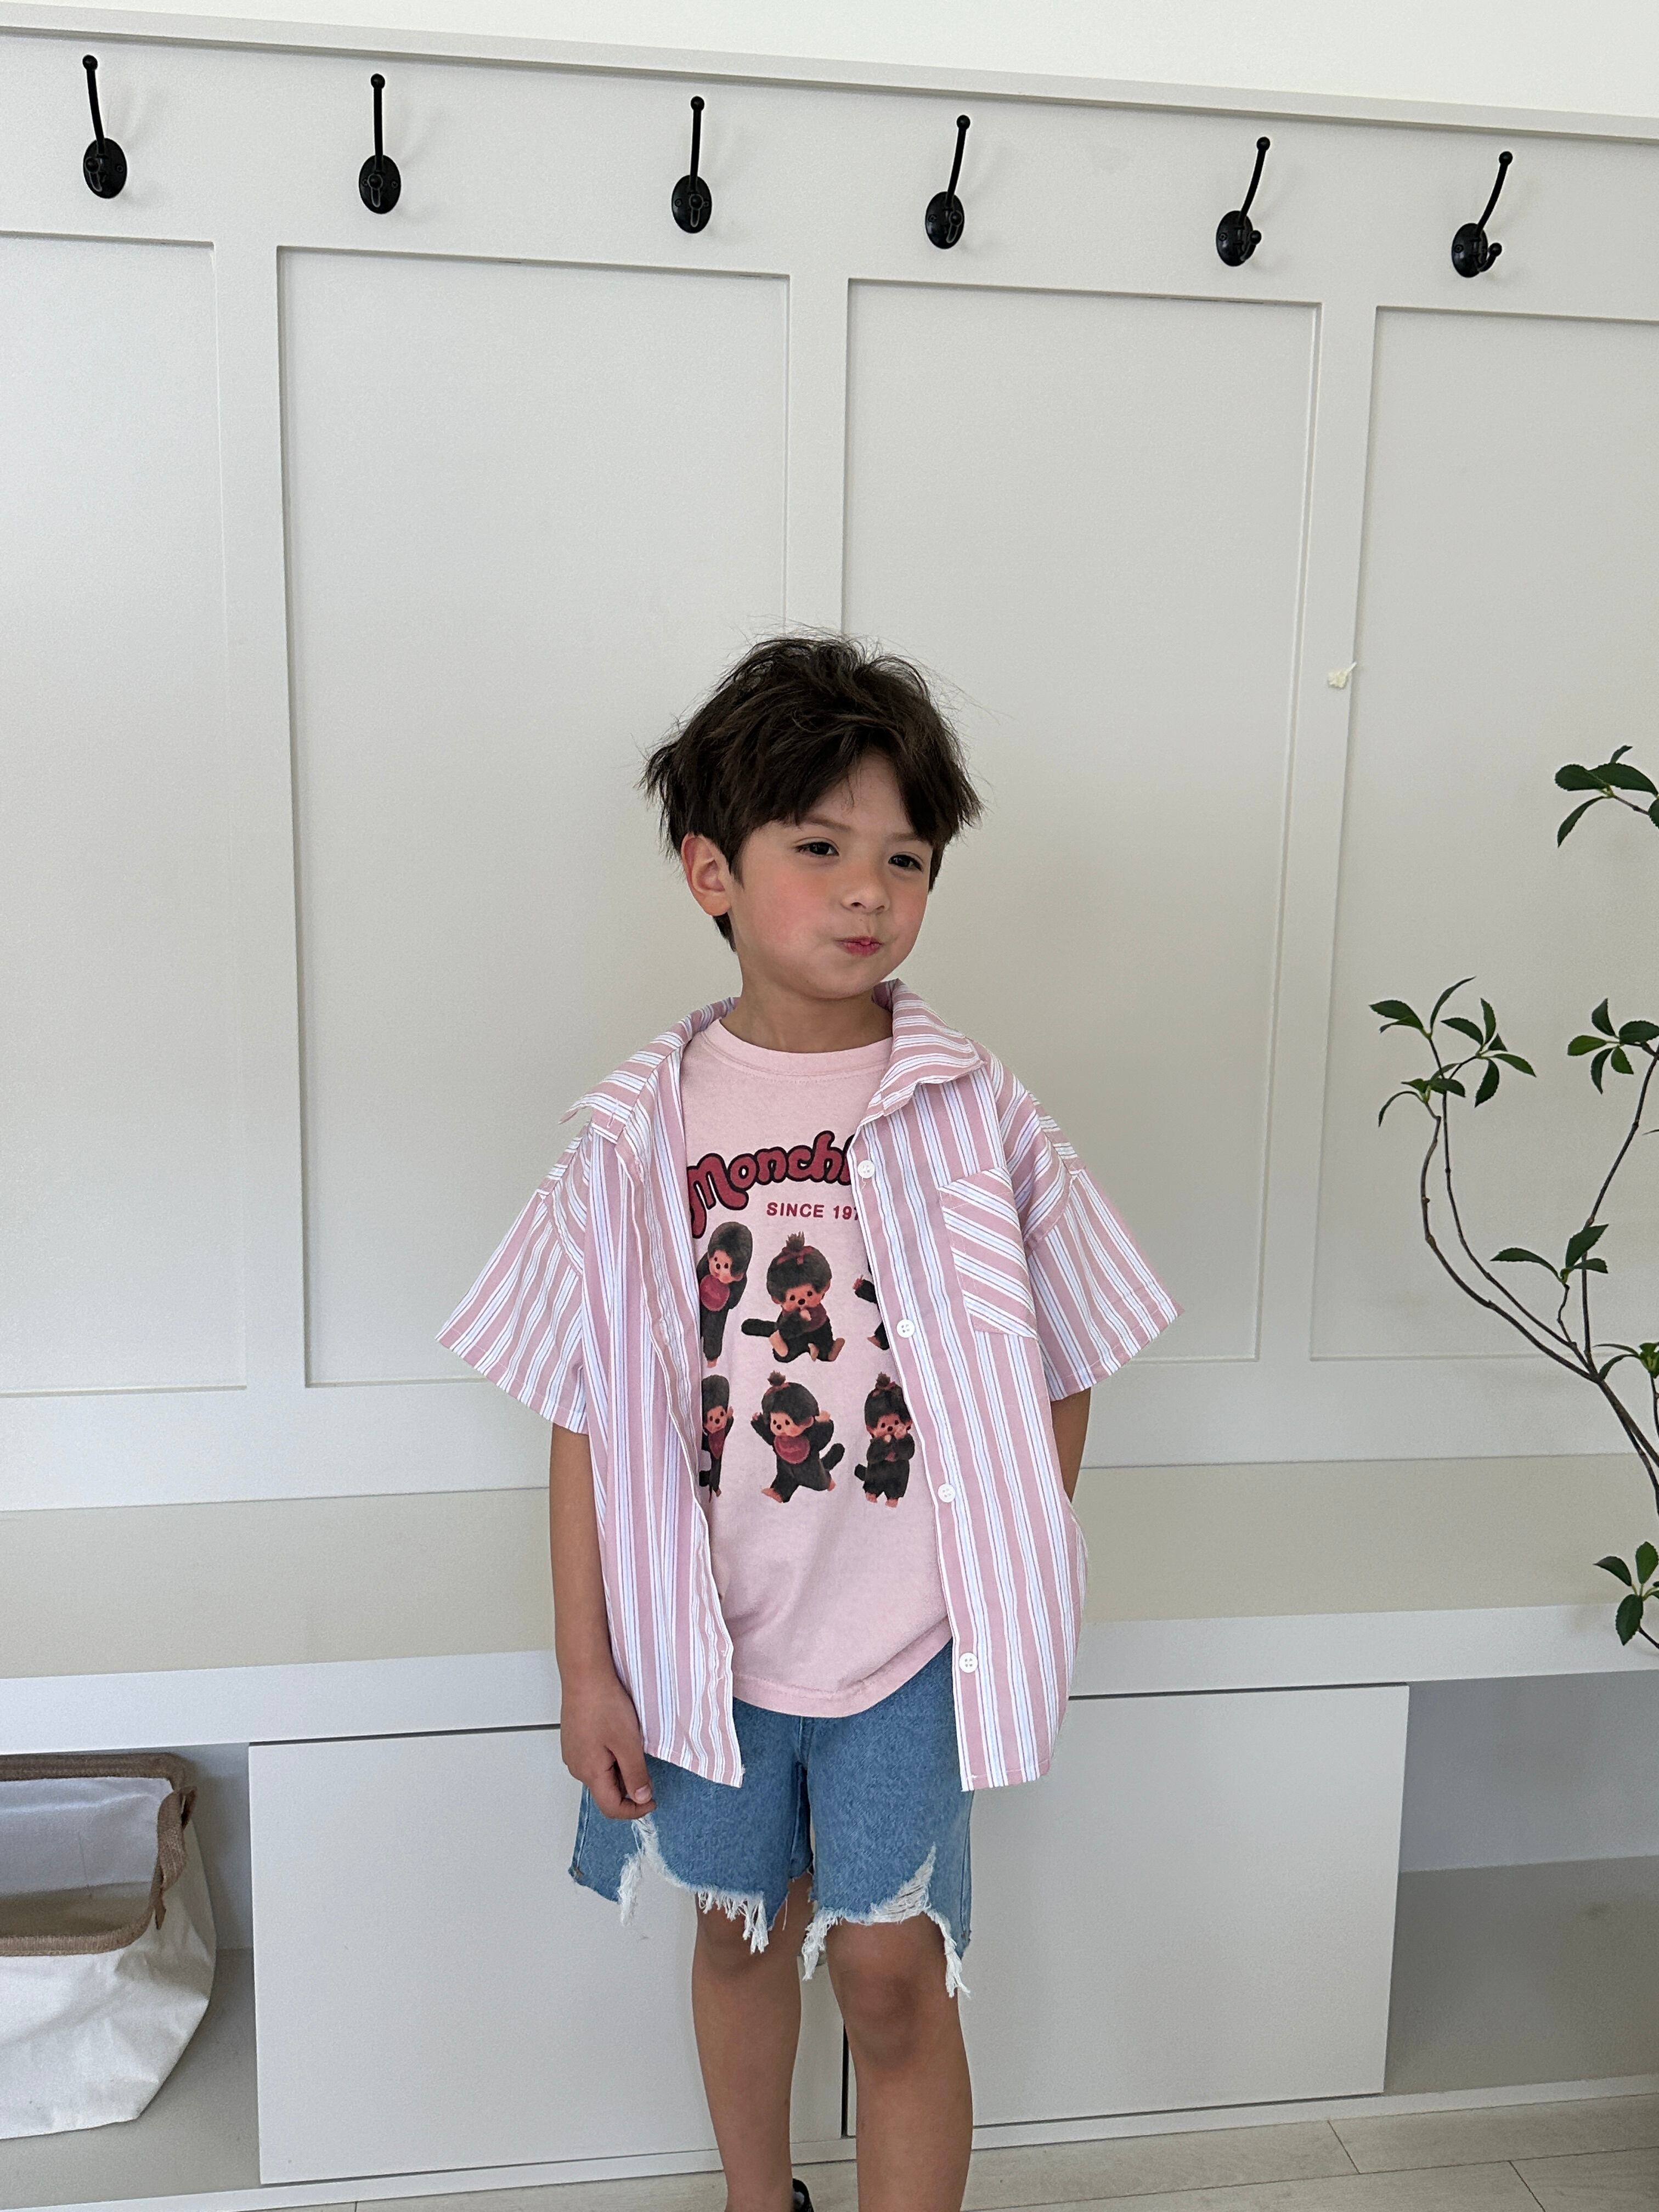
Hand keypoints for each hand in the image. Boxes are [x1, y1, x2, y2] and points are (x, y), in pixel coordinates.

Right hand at [560, 1664, 656, 1819]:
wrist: (584, 1674)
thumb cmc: (603, 1703)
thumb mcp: (628, 1743)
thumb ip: (636, 1774)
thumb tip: (642, 1797)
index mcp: (589, 1772)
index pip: (611, 1808)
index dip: (635, 1810)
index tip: (652, 1800)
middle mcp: (577, 1767)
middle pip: (606, 1792)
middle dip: (629, 1787)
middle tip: (646, 1767)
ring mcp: (573, 1753)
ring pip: (601, 1775)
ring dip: (620, 1770)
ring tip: (632, 1747)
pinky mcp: (574, 1740)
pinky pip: (594, 1759)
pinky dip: (610, 1758)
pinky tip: (618, 1737)